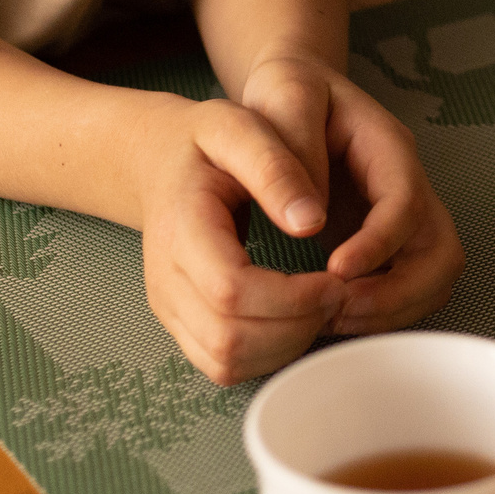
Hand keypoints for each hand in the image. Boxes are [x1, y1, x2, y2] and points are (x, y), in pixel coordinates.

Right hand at [135, 93, 345, 385]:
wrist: (157, 161)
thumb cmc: (202, 144)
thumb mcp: (238, 128)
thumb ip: (274, 168)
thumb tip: (311, 222)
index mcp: (180, 230)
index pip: (232, 291)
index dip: (291, 298)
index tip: (335, 279)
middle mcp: (165, 279)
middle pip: (229, 339)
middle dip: (296, 326)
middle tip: (337, 292)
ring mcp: (169, 308)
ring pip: (226, 362)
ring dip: (285, 345)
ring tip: (320, 303)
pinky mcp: (180, 324)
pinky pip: (223, 365)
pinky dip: (267, 354)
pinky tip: (296, 317)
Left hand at [237, 55, 464, 331]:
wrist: (294, 95)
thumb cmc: (289, 92)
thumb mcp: (284, 96)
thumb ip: (292, 151)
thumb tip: (305, 221)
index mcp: (389, 149)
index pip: (407, 204)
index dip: (380, 244)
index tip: (335, 271)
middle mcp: (409, 187)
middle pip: (442, 254)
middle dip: (398, 294)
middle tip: (337, 310)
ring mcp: (404, 219)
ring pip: (433, 279)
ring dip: (390, 311)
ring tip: (330, 319)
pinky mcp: (388, 244)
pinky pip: (409, 291)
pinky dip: (380, 314)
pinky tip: (333, 315)